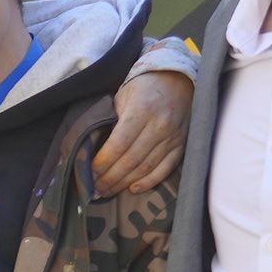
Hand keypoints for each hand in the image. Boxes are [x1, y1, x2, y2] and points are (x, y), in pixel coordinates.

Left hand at [88, 67, 191, 195]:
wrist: (178, 80)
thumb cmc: (144, 87)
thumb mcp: (124, 95)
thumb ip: (113, 120)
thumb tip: (97, 149)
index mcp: (142, 110)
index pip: (119, 144)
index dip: (103, 161)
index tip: (90, 172)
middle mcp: (160, 125)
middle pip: (131, 160)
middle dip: (110, 178)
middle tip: (95, 189)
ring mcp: (173, 137)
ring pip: (146, 168)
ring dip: (124, 183)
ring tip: (108, 191)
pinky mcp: (182, 145)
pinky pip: (165, 169)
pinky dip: (148, 182)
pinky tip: (133, 189)